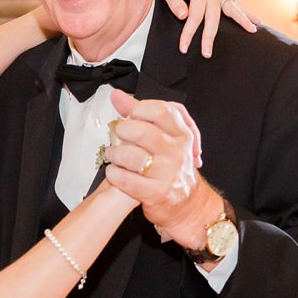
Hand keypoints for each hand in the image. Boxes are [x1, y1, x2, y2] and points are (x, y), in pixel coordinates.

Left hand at [101, 90, 216, 247]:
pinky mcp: (156, 193)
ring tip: (112, 155)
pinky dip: (114, 174)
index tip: (131, 116)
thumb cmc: (170, 165)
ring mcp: (168, 173)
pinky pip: (126, 180)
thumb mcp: (164, 136)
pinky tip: (114, 172)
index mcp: (182, 133)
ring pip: (132, 156)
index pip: (161, 111)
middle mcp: (177, 152)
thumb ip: (140, 113)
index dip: (139, 110)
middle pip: (143, 132)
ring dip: (114, 154)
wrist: (185, 202)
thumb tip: (117, 95)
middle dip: (123, 131)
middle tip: (118, 135)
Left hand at [156, 0, 260, 56]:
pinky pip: (233, 6)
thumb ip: (175, 3)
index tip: (183, 47)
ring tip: (252, 31)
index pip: (195, 15)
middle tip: (206, 53)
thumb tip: (184, 16)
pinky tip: (256, 21)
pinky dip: (244, 13)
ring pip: (231, 9)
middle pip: (214, 16)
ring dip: (242, 20)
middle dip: (210, 36)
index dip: (189, 32)